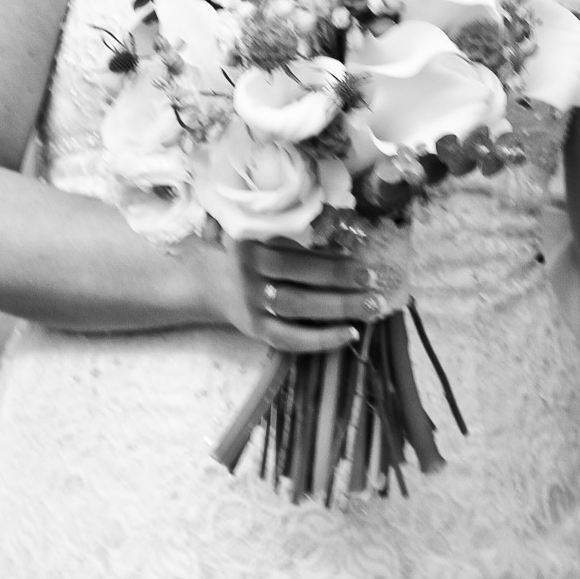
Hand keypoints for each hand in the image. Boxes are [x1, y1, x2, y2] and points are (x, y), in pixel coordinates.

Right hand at [203, 234, 382, 353]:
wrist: (205, 281)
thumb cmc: (247, 253)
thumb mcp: (264, 239)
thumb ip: (298, 245)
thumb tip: (346, 250)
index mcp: (251, 247)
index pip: (297, 258)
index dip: (331, 263)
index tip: (364, 264)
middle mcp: (248, 277)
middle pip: (300, 284)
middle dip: (340, 285)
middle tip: (374, 285)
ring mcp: (250, 306)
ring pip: (298, 311)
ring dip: (337, 310)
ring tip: (370, 308)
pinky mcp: (254, 329)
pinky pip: (289, 338)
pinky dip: (320, 339)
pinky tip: (349, 334)